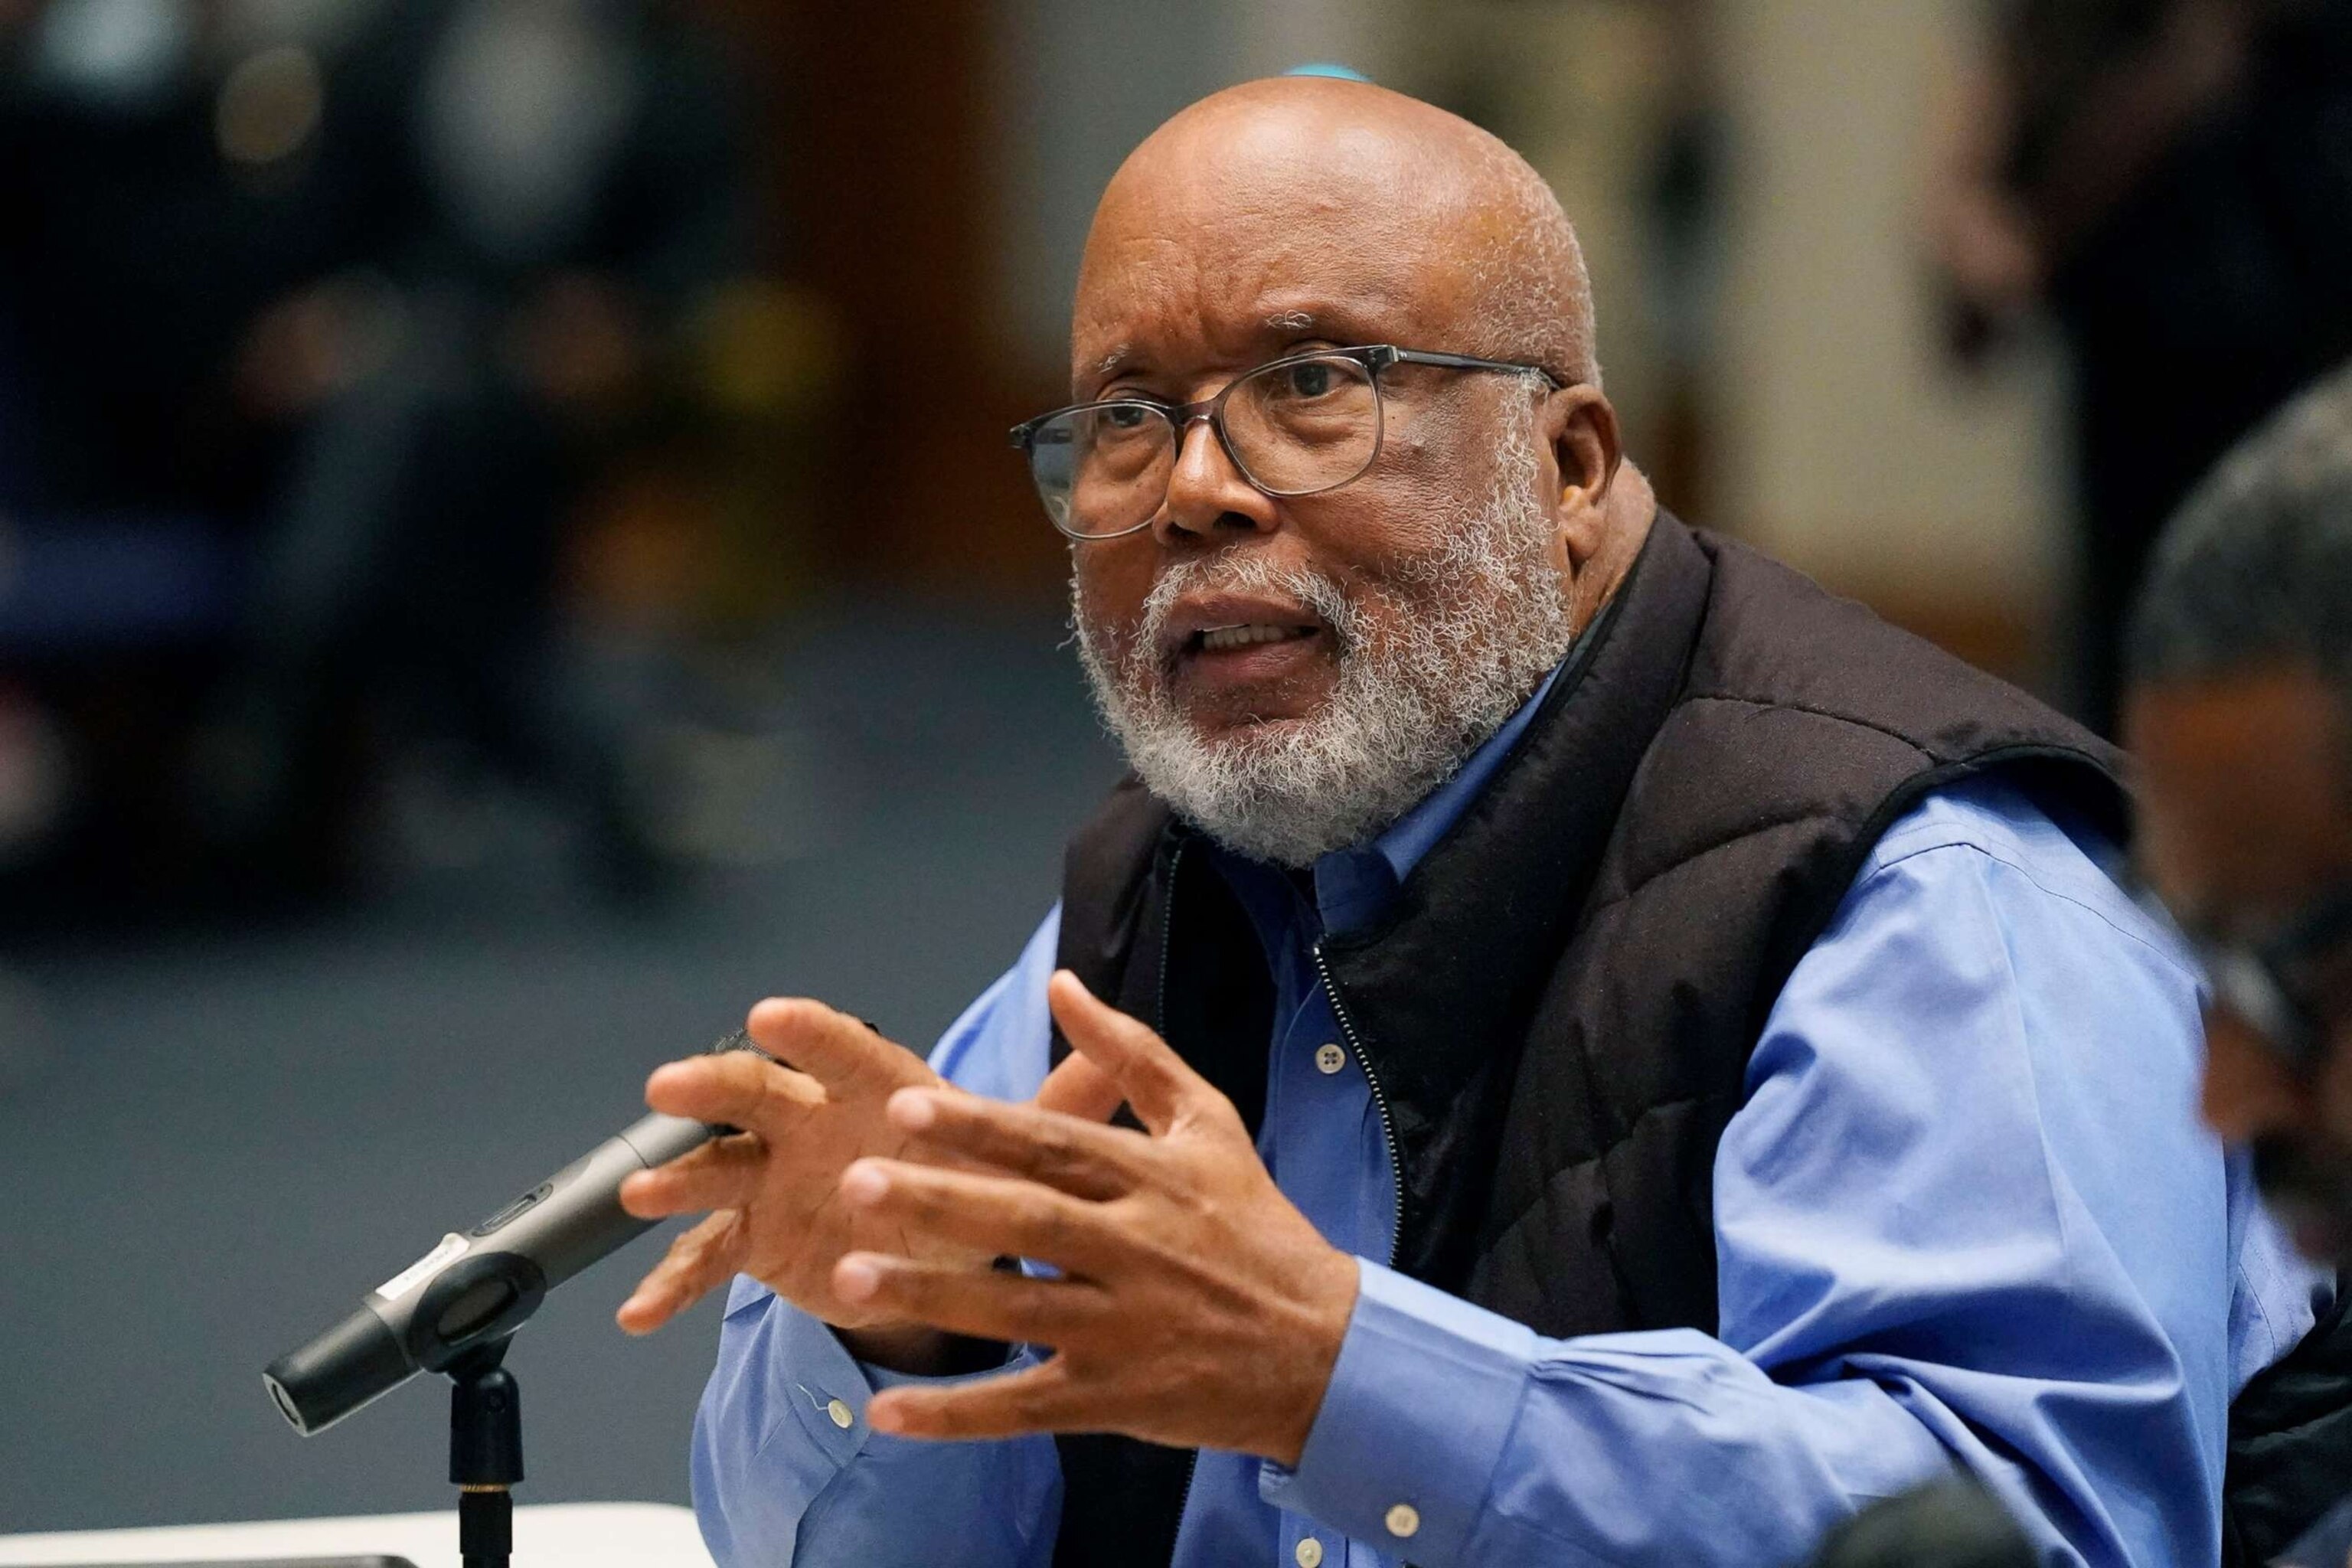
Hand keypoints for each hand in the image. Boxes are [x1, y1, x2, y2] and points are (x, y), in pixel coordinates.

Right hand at [615, 997, 1125, 1346]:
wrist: (934, 1249)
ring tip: (639, 1196)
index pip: (840, 1048)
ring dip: (676, 1178)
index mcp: (876, 1090)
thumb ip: (1059, 1109)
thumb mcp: (1017, 1149)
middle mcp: (814, 1122)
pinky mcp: (757, 1238)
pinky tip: (640, 1314)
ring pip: (716, 1167)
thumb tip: (1117, 1062)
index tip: (770, 1016)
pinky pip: (706, 1258)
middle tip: (669, 1087)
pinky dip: (670, 1283)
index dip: (808, 1031)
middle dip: (711, 1085)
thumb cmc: (969, 1176)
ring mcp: (776, 1179)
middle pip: (754, 1093)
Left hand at [831, 971, 1359, 1466]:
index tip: (907, 1106)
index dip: (982, 1126)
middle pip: (1028, 1221)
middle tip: (857, 1181)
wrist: (1325, 1349)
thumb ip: (1132, 1054)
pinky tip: (888, 1413)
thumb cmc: (1257, 1227)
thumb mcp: (1209, 1125)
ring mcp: (1123, 1328)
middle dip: (941, 1200)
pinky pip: (1025, 1406)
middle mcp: (1136, 1249)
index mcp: (1152, 1178)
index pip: (1056, 1146)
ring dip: (933, 1298)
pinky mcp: (1114, 1396)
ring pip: (1016, 1311)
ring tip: (850, 1278)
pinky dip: (957, 1415)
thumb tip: (1062, 983)